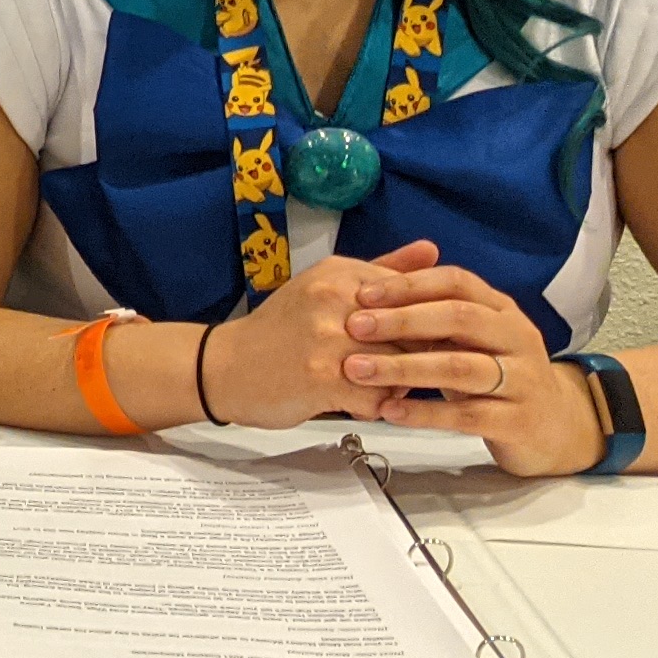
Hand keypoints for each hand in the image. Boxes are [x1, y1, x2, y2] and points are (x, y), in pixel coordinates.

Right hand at [199, 241, 452, 432]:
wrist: (224, 366)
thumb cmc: (280, 329)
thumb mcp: (326, 287)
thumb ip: (383, 271)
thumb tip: (432, 251)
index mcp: (340, 274)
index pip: (415, 295)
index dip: (422, 324)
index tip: (411, 339)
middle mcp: (335, 300)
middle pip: (413, 334)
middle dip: (411, 357)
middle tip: (390, 367)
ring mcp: (328, 339)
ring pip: (400, 369)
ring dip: (393, 385)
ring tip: (369, 384)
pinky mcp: (323, 378)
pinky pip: (378, 399)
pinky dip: (371, 407)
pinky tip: (352, 401)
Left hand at [339, 257, 605, 477]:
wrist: (554, 429)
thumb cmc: (496, 376)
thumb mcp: (470, 339)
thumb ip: (431, 313)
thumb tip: (374, 281)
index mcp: (501, 310)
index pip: (457, 282)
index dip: (409, 284)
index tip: (363, 293)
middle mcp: (516, 337)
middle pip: (459, 318)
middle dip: (401, 320)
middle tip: (353, 326)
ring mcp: (521, 380)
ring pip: (460, 367)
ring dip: (404, 367)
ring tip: (357, 370)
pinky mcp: (518, 421)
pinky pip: (466, 414)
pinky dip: (423, 412)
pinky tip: (388, 410)